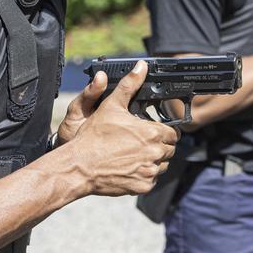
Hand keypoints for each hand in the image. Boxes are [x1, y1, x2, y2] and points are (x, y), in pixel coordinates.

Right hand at [64, 61, 180, 196]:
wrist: (80, 166)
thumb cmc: (94, 136)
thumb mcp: (112, 106)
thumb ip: (129, 85)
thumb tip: (141, 66)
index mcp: (152, 133)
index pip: (172, 133)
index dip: (163, 132)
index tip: (151, 132)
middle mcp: (155, 153)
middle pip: (169, 150)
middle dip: (159, 146)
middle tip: (141, 144)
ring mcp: (150, 171)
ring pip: (162, 166)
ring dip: (153, 161)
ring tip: (134, 155)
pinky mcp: (143, 186)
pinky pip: (151, 181)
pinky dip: (144, 176)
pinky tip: (129, 168)